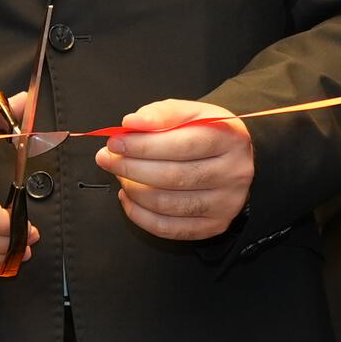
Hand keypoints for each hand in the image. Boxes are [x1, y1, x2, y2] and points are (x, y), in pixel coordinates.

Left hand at [96, 100, 253, 241]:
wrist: (231, 157)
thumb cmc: (205, 133)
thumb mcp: (190, 113)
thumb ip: (161, 114)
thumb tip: (131, 123)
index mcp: (230, 139)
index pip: (182, 145)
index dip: (143, 146)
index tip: (115, 143)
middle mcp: (234, 173)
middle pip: (174, 177)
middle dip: (131, 168)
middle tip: (107, 159)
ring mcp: (226, 203)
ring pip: (168, 204)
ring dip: (134, 190)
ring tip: (120, 175)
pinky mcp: (214, 225)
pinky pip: (169, 228)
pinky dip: (140, 215)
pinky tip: (128, 198)